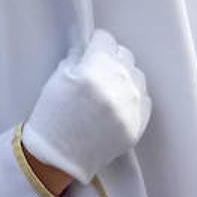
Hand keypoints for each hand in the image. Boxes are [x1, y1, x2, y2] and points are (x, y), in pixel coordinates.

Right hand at [20, 30, 151, 184]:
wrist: (58, 156)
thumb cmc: (53, 117)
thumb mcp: (58, 79)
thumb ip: (77, 58)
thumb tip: (90, 48)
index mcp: (94, 71)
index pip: (106, 40)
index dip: (96, 44)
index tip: (93, 49)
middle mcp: (116, 86)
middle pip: (124, 55)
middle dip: (111, 58)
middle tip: (99, 69)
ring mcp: (130, 106)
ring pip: (137, 75)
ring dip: (124, 77)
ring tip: (108, 89)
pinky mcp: (137, 124)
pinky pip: (144, 99)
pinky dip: (132, 98)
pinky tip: (116, 104)